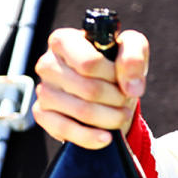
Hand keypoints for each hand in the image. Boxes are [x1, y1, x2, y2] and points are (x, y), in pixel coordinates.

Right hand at [33, 28, 149, 148]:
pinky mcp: (42, 114)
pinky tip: (106, 137)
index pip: (89, 63)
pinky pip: (65, 130)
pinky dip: (91, 137)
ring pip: (82, 111)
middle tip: (125, 99)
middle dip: (117, 98)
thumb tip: (132, 87)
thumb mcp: (133, 47)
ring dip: (110, 117)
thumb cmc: (116, 63)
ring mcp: (43, 90)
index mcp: (64, 41)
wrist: (108, 88)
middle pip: (89, 89)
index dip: (113, 75)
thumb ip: (134, 57)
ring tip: (120, 113)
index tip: (123, 79)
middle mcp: (48, 63)